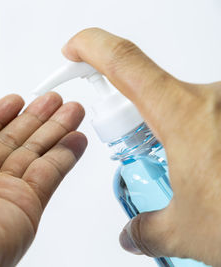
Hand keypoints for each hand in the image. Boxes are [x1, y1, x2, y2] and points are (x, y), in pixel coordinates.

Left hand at [0, 75, 86, 266]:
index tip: (16, 100)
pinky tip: (76, 137)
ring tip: (70, 109)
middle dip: (34, 120)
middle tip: (54, 100)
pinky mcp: (24, 210)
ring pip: (34, 156)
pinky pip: (50, 176)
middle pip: (10, 143)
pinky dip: (65, 156)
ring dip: (53, 132)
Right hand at [62, 28, 220, 265]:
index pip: (123, 61)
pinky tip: (210, 169)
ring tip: (188, 176)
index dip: (91, 47)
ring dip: (169, 135)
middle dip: (131, 118)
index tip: (74, 49)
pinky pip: (207, 115)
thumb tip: (132, 233)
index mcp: (183, 116)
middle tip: (138, 152)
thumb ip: (148, 228)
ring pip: (181, 107)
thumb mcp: (188, 230)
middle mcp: (210, 99)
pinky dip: (197, 138)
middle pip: (148, 88)